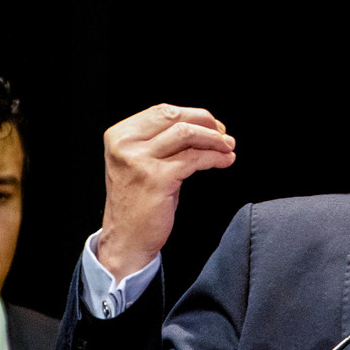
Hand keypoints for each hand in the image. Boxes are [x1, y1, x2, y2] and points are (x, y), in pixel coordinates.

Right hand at [96, 104, 235, 279]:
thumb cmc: (139, 202)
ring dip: (214, 139)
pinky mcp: (157, 178)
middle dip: (206, 122)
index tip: (212, 125)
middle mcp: (126, 144)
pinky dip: (215, 157)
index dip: (193, 115)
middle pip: (175, 117)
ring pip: (187, 134)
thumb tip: (201, 125)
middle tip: (223, 134)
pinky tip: (225, 161)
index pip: (162, 111)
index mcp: (120, 135)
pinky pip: (195, 159)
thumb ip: (161, 141)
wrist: (126, 238)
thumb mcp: (141, 162)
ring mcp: (140, 160)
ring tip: (228, 146)